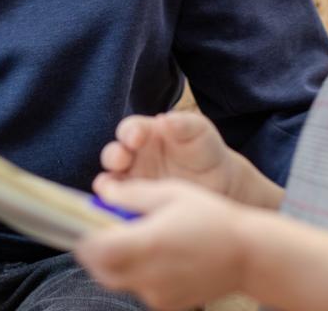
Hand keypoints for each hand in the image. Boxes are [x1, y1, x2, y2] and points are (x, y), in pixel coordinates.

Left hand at [75, 179, 250, 309]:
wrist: (249, 255)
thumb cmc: (212, 217)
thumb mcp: (172, 193)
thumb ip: (133, 194)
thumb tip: (103, 192)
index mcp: (147, 244)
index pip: (96, 251)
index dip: (85, 239)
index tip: (85, 225)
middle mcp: (149, 276)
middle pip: (102, 272)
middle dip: (96, 253)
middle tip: (102, 232)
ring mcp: (158, 295)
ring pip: (120, 282)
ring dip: (116, 263)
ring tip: (133, 240)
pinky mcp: (169, 305)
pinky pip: (140, 290)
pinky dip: (138, 275)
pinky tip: (156, 256)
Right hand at [97, 112, 234, 196]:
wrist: (220, 183)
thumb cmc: (206, 150)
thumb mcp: (199, 132)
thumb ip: (184, 124)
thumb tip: (164, 119)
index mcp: (146, 133)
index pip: (130, 129)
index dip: (129, 132)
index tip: (136, 138)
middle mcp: (134, 156)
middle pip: (113, 154)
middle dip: (114, 156)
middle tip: (121, 160)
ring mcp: (134, 180)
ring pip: (111, 180)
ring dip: (107, 183)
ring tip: (108, 187)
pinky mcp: (136, 202)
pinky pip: (120, 204)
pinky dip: (114, 205)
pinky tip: (117, 208)